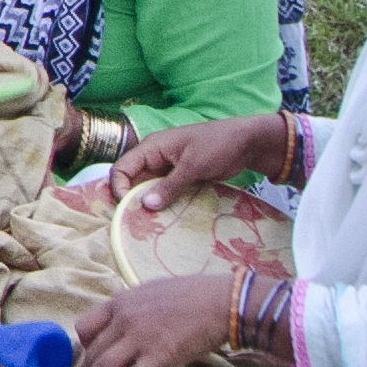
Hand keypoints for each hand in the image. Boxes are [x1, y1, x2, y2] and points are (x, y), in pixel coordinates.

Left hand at [61, 270, 243, 366]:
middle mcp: (124, 319)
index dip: (83, 344)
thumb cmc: (191, 294)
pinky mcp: (158, 357)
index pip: (85, 325)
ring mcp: (139, 339)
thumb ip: (133, 307)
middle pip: (93, 350)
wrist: (220, 302)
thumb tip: (125, 320)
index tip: (86, 355)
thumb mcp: (151, 291)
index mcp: (120, 302)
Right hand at [110, 112, 295, 218]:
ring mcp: (169, 169)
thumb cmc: (218, 145)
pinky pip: (166, 192)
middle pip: (133, 181)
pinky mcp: (182, 178)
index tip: (128, 208)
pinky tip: (168, 218)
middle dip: (133, 200)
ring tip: (153, 224)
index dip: (119, 187)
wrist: (248, 143)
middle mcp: (156, 158)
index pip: (122, 168)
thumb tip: (146, 206)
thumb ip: (169, 186)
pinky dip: (165, 204)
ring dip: (150, 204)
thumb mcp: (193, 166)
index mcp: (152, 147)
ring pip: (149, 189)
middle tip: (139, 222)